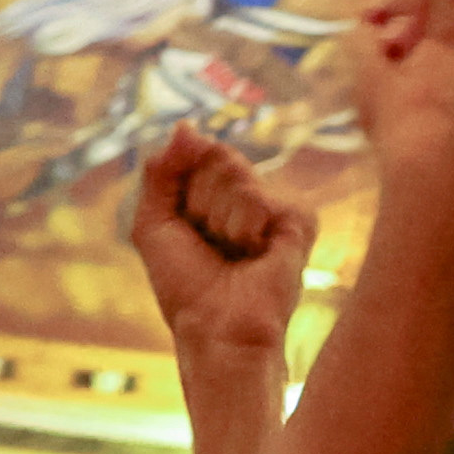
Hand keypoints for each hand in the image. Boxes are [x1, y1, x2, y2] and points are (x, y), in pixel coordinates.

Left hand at [129, 125, 311, 361]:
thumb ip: (161, 171)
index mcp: (217, 194)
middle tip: (208, 241)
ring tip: (231, 254)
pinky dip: (245, 231)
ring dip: (219, 222)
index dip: (182, 183)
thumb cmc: (186, 287)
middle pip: (217, 156)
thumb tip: (186, 126)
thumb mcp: (153, 223)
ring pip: (236, 179)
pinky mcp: (300, 221)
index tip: (185, 223)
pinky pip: (259, 199)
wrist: (216, 328)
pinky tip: (255, 257)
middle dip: (199, 201)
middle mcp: (249, 195)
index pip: (198, 150)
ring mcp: (276, 206)